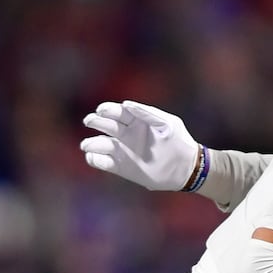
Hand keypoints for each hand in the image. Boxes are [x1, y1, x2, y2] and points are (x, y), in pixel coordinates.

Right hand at [81, 101, 200, 190]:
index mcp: (136, 121)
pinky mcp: (122, 168)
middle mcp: (127, 135)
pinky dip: (95, 160)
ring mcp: (123, 151)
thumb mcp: (167, 123)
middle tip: (90, 121)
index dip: (107, 109)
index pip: (117, 112)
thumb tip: (125, 104)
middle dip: (95, 122)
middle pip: (105, 125)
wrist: (187, 168)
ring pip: (101, 144)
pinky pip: (104, 163)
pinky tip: (92, 157)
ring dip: (91, 143)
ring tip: (86, 145)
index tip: (101, 110)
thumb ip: (147, 113)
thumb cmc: (179, 142)